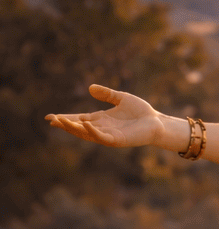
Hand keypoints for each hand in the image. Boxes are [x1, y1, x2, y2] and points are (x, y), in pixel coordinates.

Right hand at [46, 85, 163, 148]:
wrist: (158, 122)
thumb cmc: (142, 112)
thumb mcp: (122, 98)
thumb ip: (107, 94)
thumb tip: (90, 88)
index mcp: (102, 119)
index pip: (80, 119)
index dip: (66, 118)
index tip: (51, 117)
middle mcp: (103, 128)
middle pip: (79, 128)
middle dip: (65, 125)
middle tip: (51, 120)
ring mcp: (110, 135)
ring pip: (87, 134)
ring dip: (74, 128)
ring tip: (60, 122)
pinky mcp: (118, 140)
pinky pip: (102, 137)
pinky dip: (92, 131)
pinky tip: (85, 124)